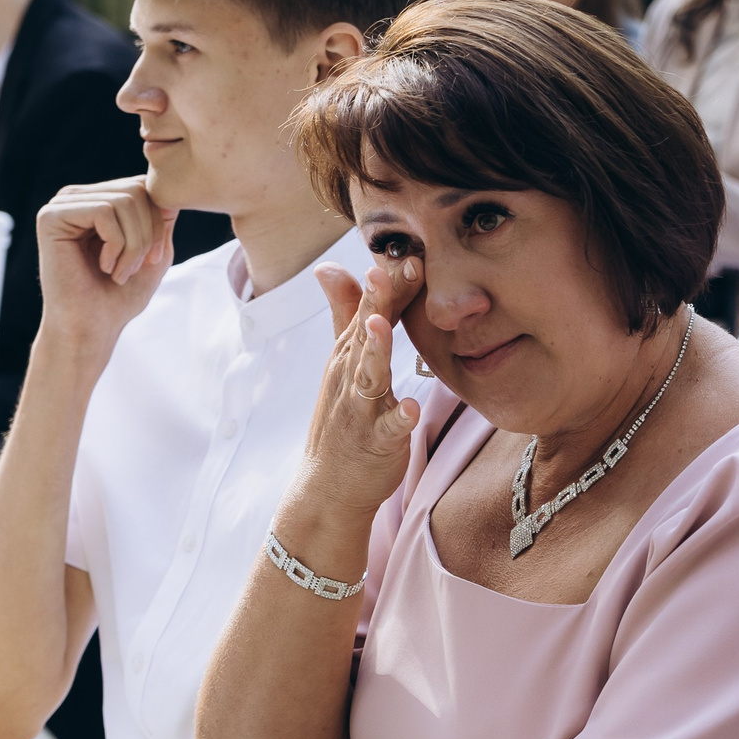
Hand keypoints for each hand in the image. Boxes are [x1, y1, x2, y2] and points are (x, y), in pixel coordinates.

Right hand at [31, 178, 175, 356]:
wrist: (90, 329)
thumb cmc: (119, 296)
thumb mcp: (155, 251)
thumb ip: (162, 217)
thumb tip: (166, 186)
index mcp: (99, 200)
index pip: (144, 186)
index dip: (160, 220)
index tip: (156, 259)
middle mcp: (78, 197)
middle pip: (136, 189)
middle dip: (148, 233)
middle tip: (136, 268)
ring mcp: (62, 204)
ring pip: (123, 200)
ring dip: (134, 243)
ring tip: (120, 272)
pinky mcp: (51, 216)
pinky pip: (104, 212)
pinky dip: (116, 244)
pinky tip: (105, 267)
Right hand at [296, 258, 425, 535]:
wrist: (327, 486)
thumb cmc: (343, 420)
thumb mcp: (341, 363)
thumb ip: (343, 314)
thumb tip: (328, 266)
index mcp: (349, 354)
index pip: (370, 310)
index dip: (389, 283)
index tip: (412, 252)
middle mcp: (350, 375)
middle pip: (366, 332)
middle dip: (378, 301)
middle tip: (394, 267)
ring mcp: (360, 409)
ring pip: (368, 374)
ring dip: (376, 349)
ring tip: (384, 324)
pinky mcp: (374, 442)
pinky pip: (387, 429)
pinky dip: (398, 418)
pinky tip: (411, 408)